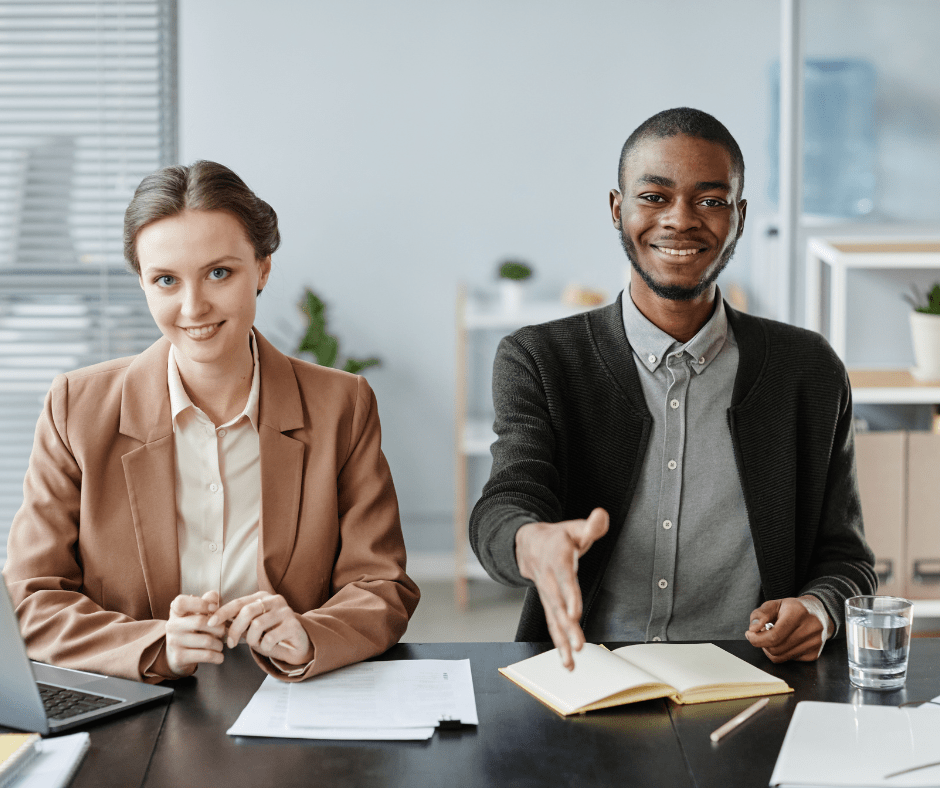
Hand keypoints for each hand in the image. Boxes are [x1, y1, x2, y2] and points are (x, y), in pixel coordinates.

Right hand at [166, 591, 226, 676]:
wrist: (177, 656)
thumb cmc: (192, 629)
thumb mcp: (197, 614)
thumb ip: (206, 602)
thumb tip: (214, 596)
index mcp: (176, 612)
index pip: (181, 602)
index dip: (200, 603)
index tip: (214, 608)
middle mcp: (172, 625)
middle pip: (200, 622)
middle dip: (218, 627)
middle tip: (223, 632)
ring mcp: (174, 642)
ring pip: (207, 641)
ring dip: (219, 644)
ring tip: (220, 644)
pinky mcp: (179, 658)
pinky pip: (205, 655)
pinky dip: (217, 656)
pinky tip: (219, 656)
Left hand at [208, 592, 313, 665]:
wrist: (296, 644)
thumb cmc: (270, 634)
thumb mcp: (251, 626)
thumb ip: (237, 621)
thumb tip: (214, 620)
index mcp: (261, 597)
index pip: (238, 602)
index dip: (223, 612)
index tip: (210, 623)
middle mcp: (274, 600)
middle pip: (247, 612)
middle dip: (235, 630)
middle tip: (231, 643)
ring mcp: (285, 611)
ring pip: (257, 625)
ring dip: (252, 640)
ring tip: (257, 644)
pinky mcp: (293, 624)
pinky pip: (270, 638)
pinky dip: (265, 647)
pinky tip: (269, 646)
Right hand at [515, 508, 608, 670]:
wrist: (527, 545)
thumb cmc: (556, 538)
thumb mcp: (572, 528)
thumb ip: (589, 526)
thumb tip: (601, 516)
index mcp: (557, 559)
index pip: (564, 579)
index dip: (569, 596)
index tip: (575, 612)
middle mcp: (550, 580)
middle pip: (558, 605)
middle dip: (567, 626)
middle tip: (578, 645)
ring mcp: (547, 595)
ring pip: (554, 619)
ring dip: (563, 640)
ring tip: (572, 660)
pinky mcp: (549, 605)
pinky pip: (553, 625)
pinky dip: (559, 644)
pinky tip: (567, 661)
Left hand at [745, 596, 831, 662]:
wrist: (819, 612)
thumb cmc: (793, 608)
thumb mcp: (775, 604)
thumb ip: (760, 614)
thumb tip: (753, 629)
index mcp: (798, 613)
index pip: (774, 636)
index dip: (757, 638)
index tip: (750, 634)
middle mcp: (810, 629)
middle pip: (776, 648)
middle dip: (763, 643)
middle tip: (761, 634)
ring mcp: (814, 643)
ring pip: (781, 657)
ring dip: (771, 649)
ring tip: (773, 637)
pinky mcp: (815, 654)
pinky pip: (790, 660)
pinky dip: (782, 652)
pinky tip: (785, 641)